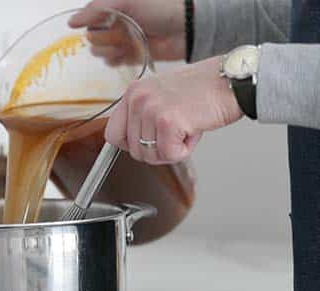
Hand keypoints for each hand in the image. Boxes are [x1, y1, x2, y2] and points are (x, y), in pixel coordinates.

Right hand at [69, 0, 186, 61]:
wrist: (186, 27)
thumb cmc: (159, 7)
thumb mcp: (126, 0)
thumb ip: (96, 8)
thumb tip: (71, 22)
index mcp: (114, 7)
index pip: (89, 17)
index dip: (89, 22)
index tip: (95, 24)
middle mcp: (116, 23)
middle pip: (93, 36)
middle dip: (102, 37)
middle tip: (119, 33)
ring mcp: (123, 40)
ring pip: (100, 50)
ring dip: (108, 49)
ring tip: (123, 45)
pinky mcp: (131, 55)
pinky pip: (112, 62)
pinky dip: (115, 60)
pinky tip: (123, 55)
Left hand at [104, 56, 243, 164]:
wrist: (233, 80)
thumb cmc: (203, 90)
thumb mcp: (162, 96)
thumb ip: (143, 116)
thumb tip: (133, 144)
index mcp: (133, 92)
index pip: (113, 134)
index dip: (131, 146)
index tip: (148, 144)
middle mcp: (138, 98)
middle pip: (133, 149)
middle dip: (157, 150)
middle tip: (177, 135)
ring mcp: (151, 109)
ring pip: (150, 155)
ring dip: (172, 149)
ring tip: (187, 127)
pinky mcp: (168, 121)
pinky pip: (169, 155)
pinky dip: (184, 150)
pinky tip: (194, 131)